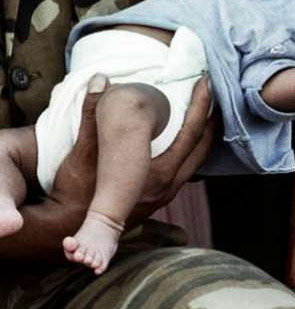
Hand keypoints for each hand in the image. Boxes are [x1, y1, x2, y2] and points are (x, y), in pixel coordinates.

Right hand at [52, 74, 214, 229]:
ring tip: (205, 114)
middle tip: (212, 94)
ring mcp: (165, 195)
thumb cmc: (75, 192)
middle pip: (201, 148)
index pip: (190, 134)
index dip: (200, 105)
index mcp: (158, 174)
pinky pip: (185, 170)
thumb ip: (91, 114)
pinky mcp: (159, 199)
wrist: (68, 228)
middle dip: (210, 119)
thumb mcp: (82, 151)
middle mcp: (168, 187)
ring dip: (202, 136)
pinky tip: (185, 141)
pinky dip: (191, 151)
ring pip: (195, 162)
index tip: (204, 83)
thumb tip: (99, 80)